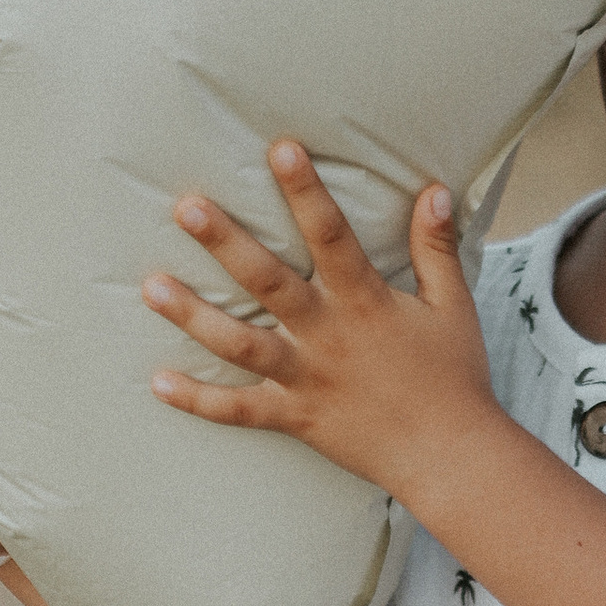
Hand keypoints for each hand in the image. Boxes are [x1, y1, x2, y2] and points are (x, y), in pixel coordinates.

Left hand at [143, 142, 498, 504]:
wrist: (451, 456)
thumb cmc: (455, 377)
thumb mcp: (454, 306)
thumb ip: (437, 247)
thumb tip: (434, 189)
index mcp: (366, 302)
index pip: (331, 235)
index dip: (306, 191)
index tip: (279, 149)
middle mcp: (327, 336)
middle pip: (267, 283)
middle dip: (225, 244)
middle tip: (186, 208)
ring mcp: (305, 379)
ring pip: (238, 345)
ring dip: (192, 316)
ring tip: (151, 287)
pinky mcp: (295, 417)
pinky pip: (238, 411)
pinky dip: (197, 400)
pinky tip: (158, 382)